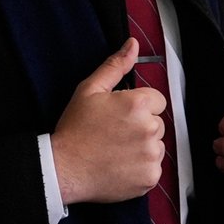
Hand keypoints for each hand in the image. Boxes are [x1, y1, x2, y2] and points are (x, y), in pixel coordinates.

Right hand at [51, 38, 166, 204]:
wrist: (65, 168)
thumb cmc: (76, 128)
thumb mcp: (90, 89)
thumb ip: (116, 65)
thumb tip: (133, 46)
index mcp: (138, 104)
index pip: (157, 99)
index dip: (138, 104)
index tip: (121, 113)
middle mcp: (149, 129)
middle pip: (157, 122)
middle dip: (141, 124)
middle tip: (115, 131)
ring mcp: (150, 155)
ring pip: (157, 144)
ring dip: (142, 145)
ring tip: (116, 148)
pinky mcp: (149, 177)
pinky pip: (153, 166)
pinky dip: (141, 166)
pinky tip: (120, 163)